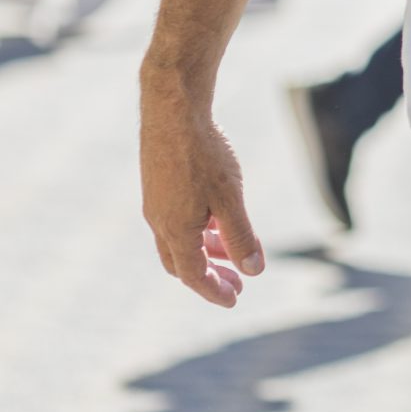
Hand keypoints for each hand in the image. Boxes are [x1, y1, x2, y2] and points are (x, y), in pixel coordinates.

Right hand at [138, 84, 264, 306]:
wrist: (174, 112)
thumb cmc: (204, 155)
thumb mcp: (230, 199)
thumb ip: (241, 236)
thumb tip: (253, 271)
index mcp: (175, 230)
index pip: (193, 275)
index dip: (214, 290)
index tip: (234, 300)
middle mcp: (159, 221)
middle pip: (182, 263)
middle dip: (209, 276)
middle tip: (236, 284)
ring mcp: (156, 204)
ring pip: (179, 241)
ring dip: (206, 252)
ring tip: (234, 253)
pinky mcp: (158, 186)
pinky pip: (176, 220)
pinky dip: (199, 230)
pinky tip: (218, 220)